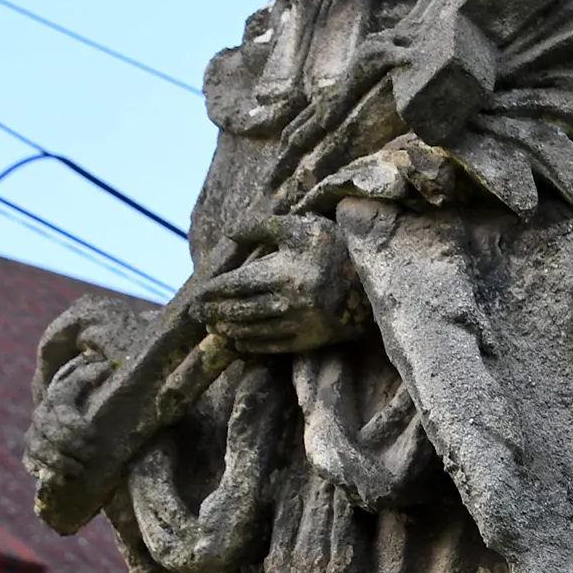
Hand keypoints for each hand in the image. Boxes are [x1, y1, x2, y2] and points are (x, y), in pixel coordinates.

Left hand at [195, 214, 365, 354]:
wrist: (374, 278)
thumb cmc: (333, 245)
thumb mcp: (299, 227)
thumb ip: (261, 226)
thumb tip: (228, 236)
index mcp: (284, 273)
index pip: (237, 286)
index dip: (214, 292)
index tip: (198, 295)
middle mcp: (289, 302)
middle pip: (241, 311)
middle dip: (215, 313)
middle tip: (198, 315)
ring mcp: (301, 324)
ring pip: (254, 331)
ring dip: (229, 331)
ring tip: (213, 328)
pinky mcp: (312, 339)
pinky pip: (274, 346)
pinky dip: (253, 345)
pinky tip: (239, 343)